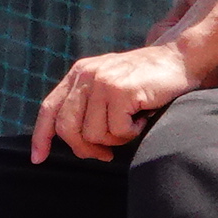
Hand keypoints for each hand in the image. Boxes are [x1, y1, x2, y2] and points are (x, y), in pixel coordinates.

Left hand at [31, 40, 210, 163]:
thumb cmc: (146, 81)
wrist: (179, 58)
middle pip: (68, 128)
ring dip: (116, 139)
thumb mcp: (109, 86)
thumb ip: (88, 105)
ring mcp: (102, 81)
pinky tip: (143, 117)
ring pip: (93, 134)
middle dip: (85, 149)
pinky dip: (133, 132)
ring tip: (132, 123)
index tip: (38, 159)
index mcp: (78, 75)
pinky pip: (118, 131)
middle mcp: (85, 75)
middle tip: (106, 154)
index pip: (49, 109)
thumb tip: (76, 143)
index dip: (41, 136)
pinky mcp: (120, 90)